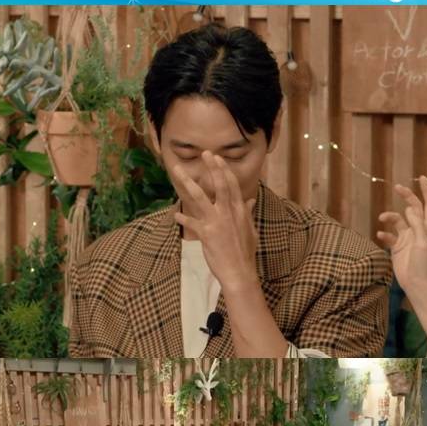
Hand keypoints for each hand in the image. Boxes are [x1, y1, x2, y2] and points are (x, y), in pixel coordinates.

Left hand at [174, 152, 257, 289]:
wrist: (239, 272)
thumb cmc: (245, 252)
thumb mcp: (250, 230)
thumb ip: (248, 213)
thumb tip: (251, 200)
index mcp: (240, 211)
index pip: (232, 185)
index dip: (224, 170)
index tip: (217, 158)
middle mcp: (228, 212)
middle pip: (219, 185)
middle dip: (212, 168)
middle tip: (205, 153)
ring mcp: (216, 222)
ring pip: (199, 197)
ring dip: (188, 182)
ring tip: (178, 171)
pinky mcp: (206, 233)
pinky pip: (191, 222)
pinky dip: (183, 218)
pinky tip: (175, 215)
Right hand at [377, 176, 426, 292]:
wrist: (416, 284)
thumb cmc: (423, 264)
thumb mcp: (422, 243)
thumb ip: (417, 225)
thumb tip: (410, 208)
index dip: (426, 191)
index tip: (421, 177)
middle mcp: (417, 230)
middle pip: (412, 207)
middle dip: (406, 196)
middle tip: (397, 186)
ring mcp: (406, 238)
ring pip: (397, 220)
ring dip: (390, 217)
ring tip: (382, 218)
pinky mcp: (396, 247)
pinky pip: (389, 236)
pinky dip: (384, 234)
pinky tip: (380, 236)